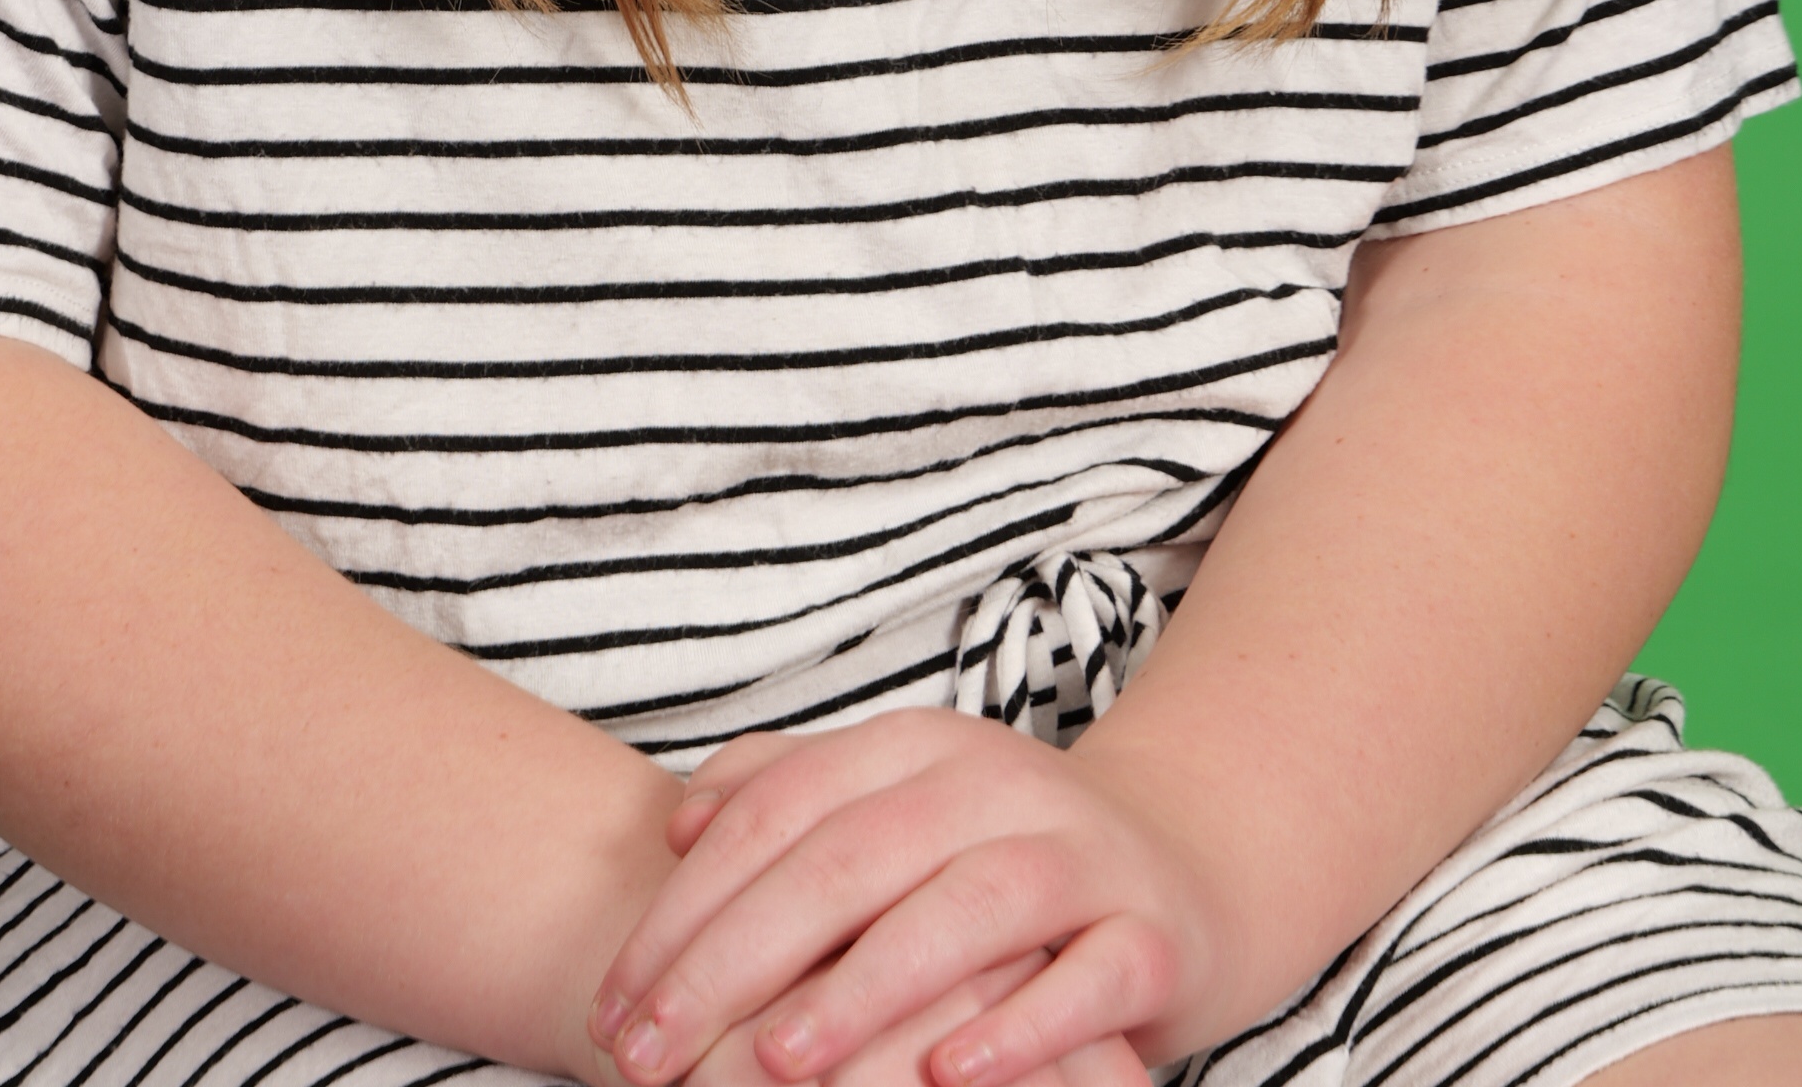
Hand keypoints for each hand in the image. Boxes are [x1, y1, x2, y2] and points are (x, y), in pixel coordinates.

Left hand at [587, 710, 1217, 1086]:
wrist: (1186, 866)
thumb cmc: (999, 856)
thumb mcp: (896, 804)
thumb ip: (787, 795)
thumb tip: (680, 822)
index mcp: (918, 747)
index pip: (780, 808)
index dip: (687, 903)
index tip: (614, 998)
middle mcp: (996, 783)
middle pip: (851, 857)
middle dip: (738, 960)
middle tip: (652, 1052)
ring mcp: (1080, 854)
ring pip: (967, 909)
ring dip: (867, 989)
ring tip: (780, 1064)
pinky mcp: (1151, 933)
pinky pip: (1086, 978)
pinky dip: (1019, 1028)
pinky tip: (948, 1076)